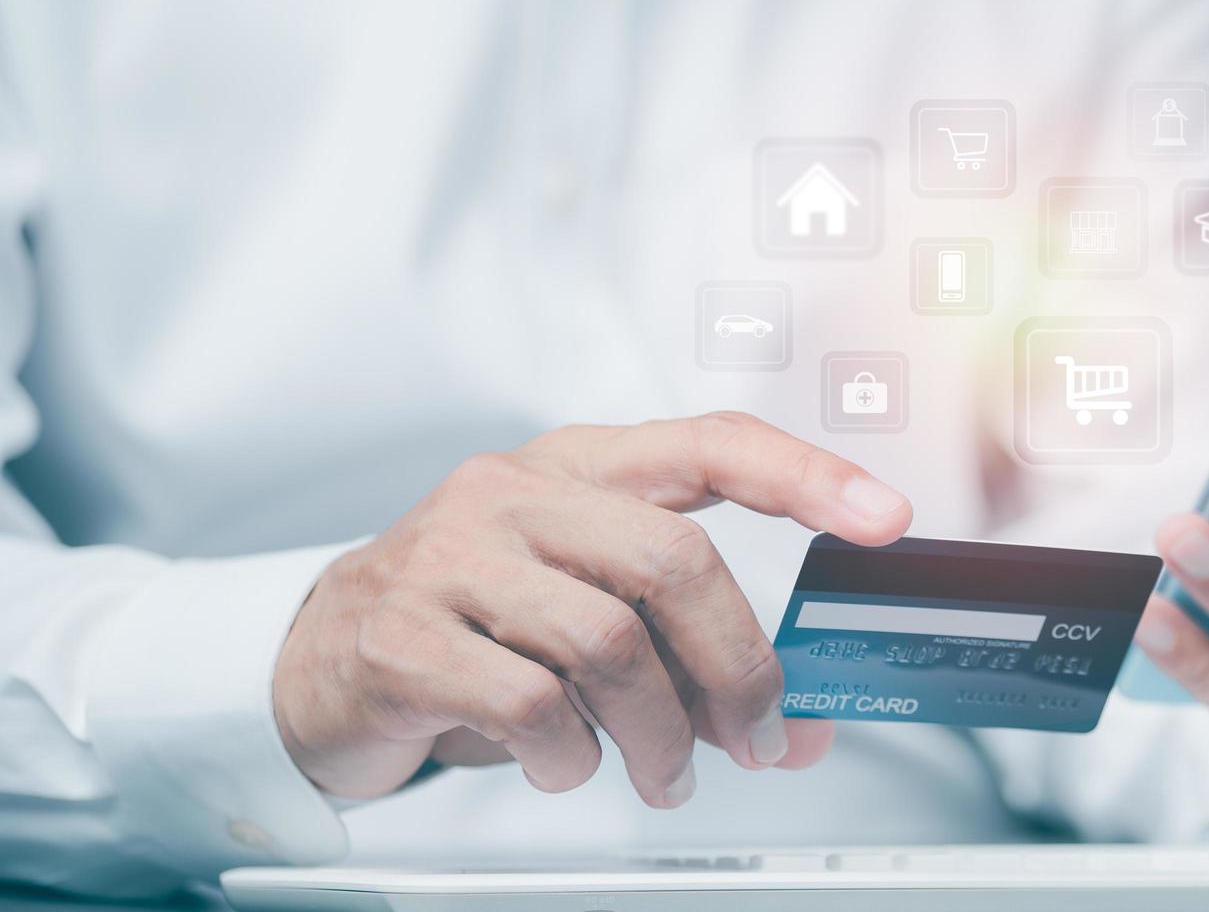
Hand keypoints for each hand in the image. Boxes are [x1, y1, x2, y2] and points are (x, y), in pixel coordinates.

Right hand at [273, 412, 911, 807]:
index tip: (884, 516)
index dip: (806, 475)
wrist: (318, 656)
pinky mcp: (401, 632)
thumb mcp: (592, 620)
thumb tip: (801, 730)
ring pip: (608, 640)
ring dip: (659, 732)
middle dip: (738, 668)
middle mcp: (515, 492)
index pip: (711, 442)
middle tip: (755, 738)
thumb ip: (694, 658)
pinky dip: (570, 756)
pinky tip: (566, 763)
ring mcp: (451, 553)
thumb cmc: (479, 627)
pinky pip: (528, 702)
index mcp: (580, 468)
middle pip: (674, 560)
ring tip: (662, 773)